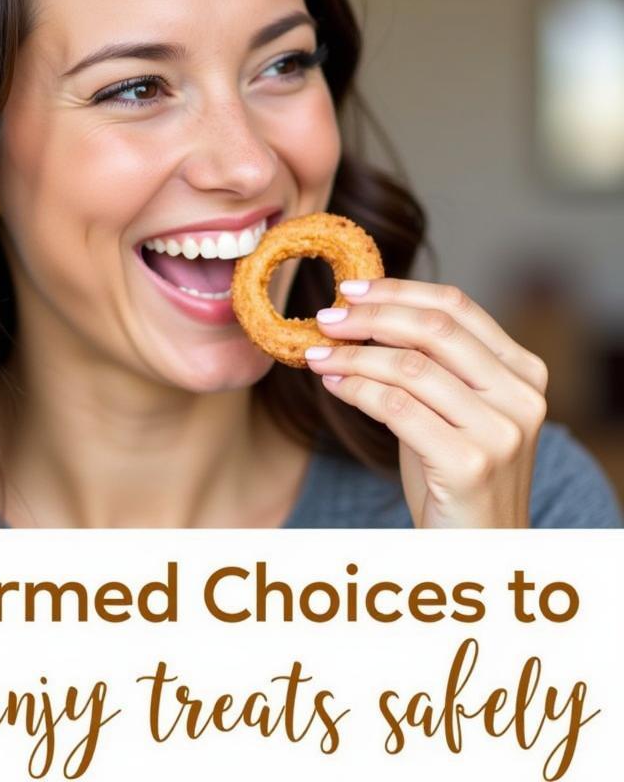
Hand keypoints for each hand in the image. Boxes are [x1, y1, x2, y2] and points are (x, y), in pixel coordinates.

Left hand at [303, 278, 548, 527]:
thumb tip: (358, 316)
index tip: (351, 289)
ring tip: (317, 355)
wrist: (478, 550)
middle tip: (325, 317)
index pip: (457, 307)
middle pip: (434, 330)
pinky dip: (355, 389)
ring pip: (409, 368)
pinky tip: (332, 384)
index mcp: (522, 371)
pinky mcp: (470, 463)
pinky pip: (396, 408)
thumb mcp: (451, 409)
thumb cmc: (453, 475)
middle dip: (370, 317)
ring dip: (352, 355)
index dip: (399, 291)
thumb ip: (427, 364)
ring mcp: (501, 431)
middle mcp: (521, 396)